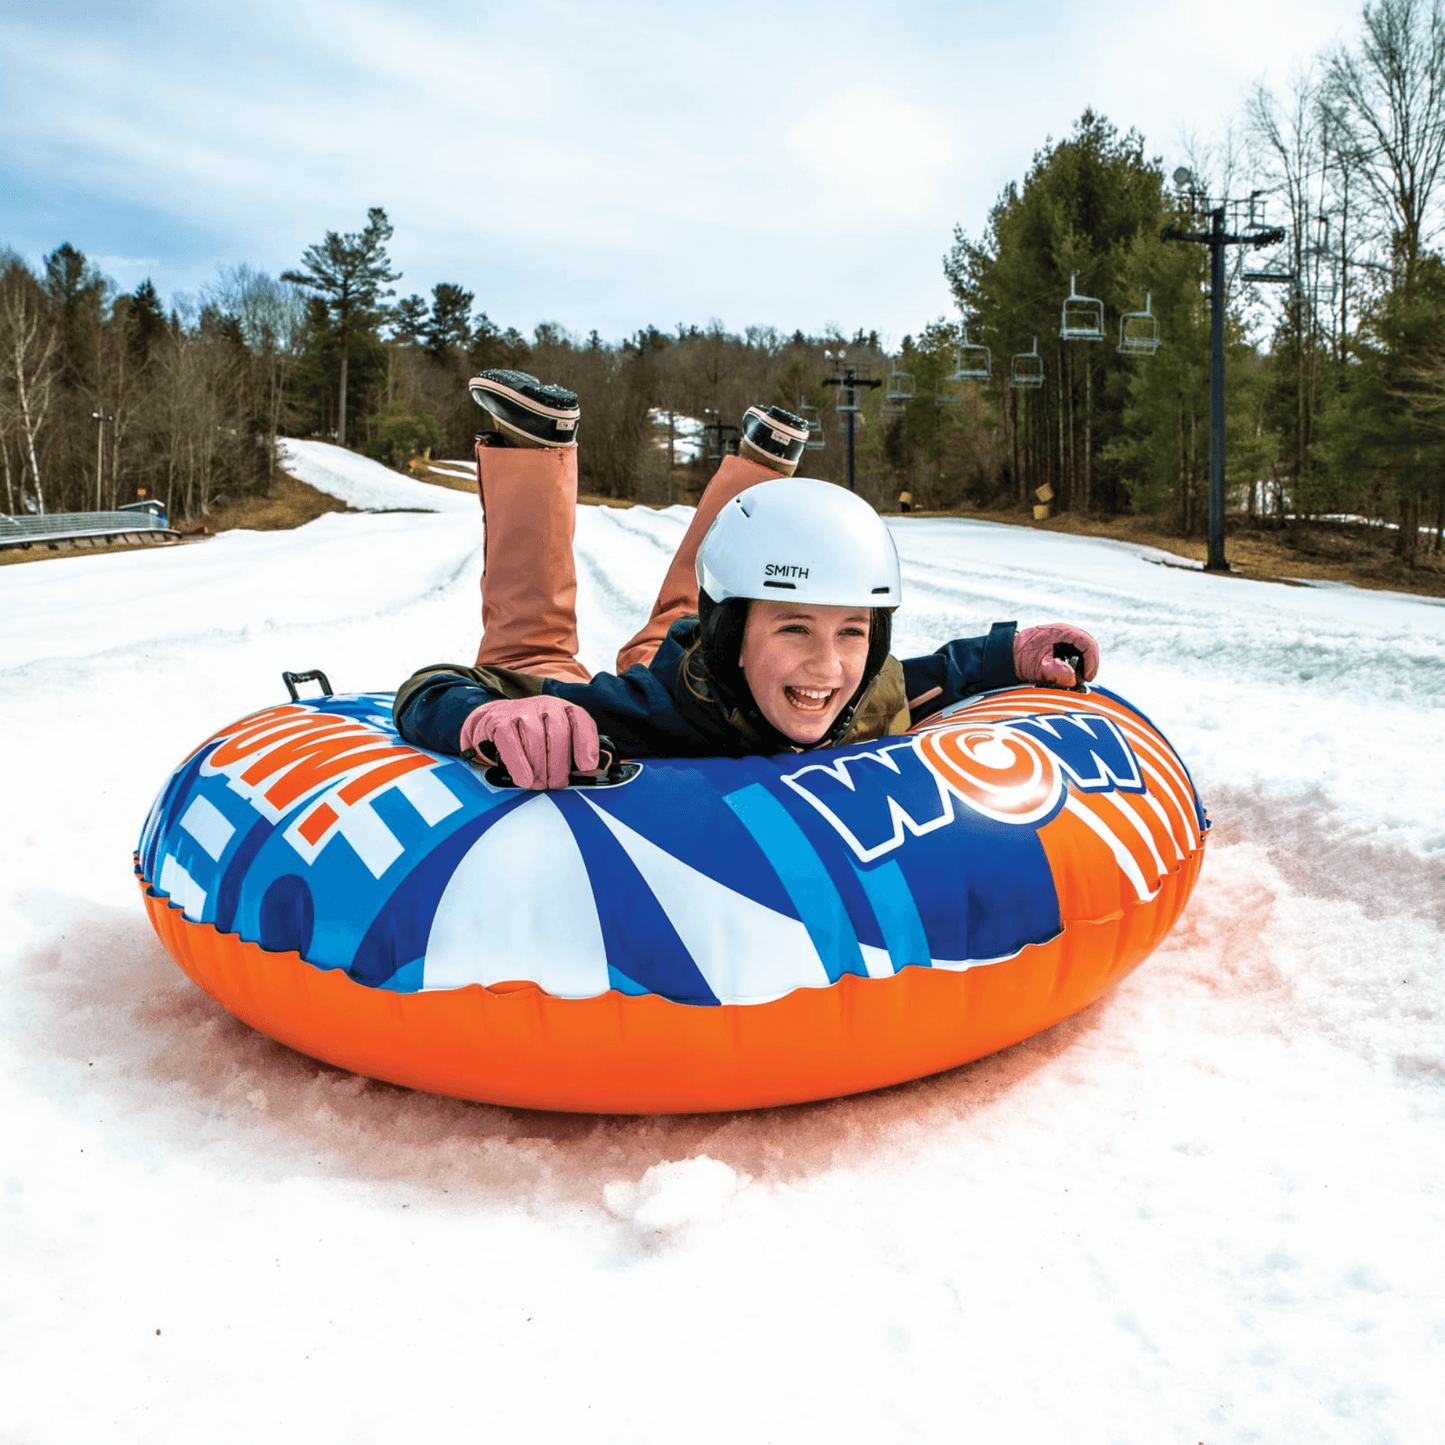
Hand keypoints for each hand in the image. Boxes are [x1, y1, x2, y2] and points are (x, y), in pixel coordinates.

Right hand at [459, 696, 599, 789]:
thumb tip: (598, 767)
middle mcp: (545, 705)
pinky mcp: (500, 721)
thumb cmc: (532, 738)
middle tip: (556, 784)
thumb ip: (577, 754)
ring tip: (539, 784)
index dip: (586, 743)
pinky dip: (519, 764)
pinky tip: (523, 779)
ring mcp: (521, 711)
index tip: (587, 766)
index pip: (581, 719)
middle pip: (559, 733)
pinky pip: (511, 742)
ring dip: (539, 767)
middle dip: (559, 764)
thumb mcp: (557, 742)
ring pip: (535, 738)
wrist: (493, 723)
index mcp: (564, 709)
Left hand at [1014, 624, 1099, 687]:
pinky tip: (1068, 675)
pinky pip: (1073, 653)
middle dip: (1089, 664)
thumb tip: (1073, 679)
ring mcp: (1061, 638)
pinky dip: (1075, 664)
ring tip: (1075, 679)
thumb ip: (1057, 672)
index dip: (1092, 661)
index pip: (1088, 644)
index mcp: (1063, 632)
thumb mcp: (1039, 667)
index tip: (1088, 677)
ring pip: (1081, 650)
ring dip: (1082, 665)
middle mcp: (1064, 633)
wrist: (1004, 655)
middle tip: (1083, 680)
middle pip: (1087, 647)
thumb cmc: (1020, 658)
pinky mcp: (1058, 645)